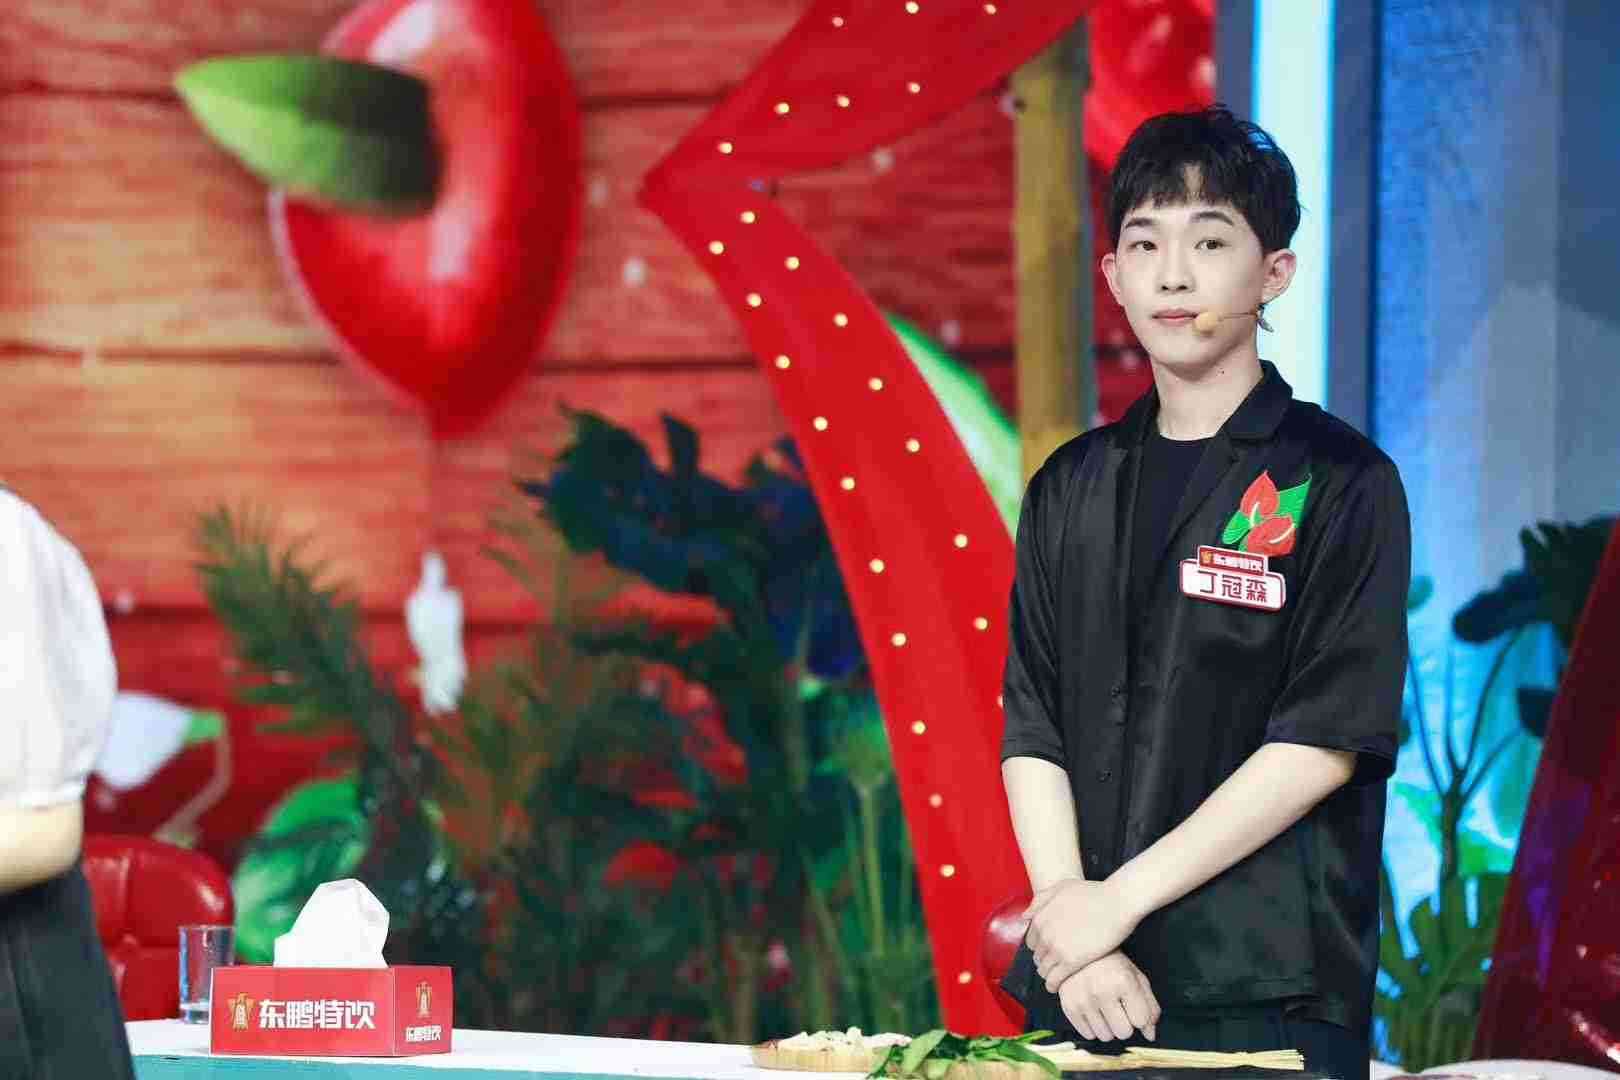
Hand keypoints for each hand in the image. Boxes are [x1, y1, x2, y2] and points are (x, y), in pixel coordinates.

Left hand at [1025, 877, 1141, 992]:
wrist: (1115, 902)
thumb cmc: (1092, 892)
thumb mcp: (1061, 887)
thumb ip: (1041, 900)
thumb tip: (1025, 916)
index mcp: (1039, 918)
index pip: (1031, 940)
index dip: (1039, 947)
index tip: (1047, 951)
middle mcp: (1044, 934)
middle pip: (1037, 955)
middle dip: (1043, 960)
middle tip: (1053, 965)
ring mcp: (1056, 948)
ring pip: (1044, 969)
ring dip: (1047, 974)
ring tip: (1055, 977)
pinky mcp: (1071, 962)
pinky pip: (1055, 979)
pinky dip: (1053, 985)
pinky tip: (1056, 987)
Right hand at [1056, 951, 1159, 1042]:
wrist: (1078, 950)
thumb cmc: (1112, 964)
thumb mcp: (1136, 977)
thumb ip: (1149, 1006)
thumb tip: (1150, 1035)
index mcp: (1123, 981)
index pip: (1141, 1021)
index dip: (1139, 1015)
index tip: (1133, 1005)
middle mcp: (1102, 991)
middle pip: (1124, 1033)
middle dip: (1124, 1023)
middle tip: (1118, 1006)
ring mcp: (1083, 999)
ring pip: (1106, 1036)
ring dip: (1108, 1026)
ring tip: (1104, 1007)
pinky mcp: (1069, 1006)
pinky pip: (1088, 1034)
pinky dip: (1093, 1026)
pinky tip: (1092, 1009)